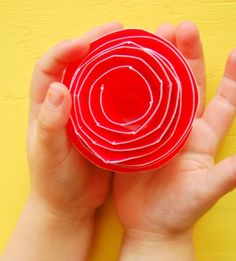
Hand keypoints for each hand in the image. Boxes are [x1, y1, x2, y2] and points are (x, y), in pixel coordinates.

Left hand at [27, 22, 121, 220]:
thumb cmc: (53, 183)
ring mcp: (88, 115)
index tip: (84, 44)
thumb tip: (60, 88)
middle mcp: (67, 105)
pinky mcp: (106, 127)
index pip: (50, 68)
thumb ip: (52, 125)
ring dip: (114, 61)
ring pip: (99, 79)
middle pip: (77, 65)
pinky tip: (143, 80)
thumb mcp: (49, 156)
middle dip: (95, 43)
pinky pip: (117, 101)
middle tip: (118, 30)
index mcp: (46, 107)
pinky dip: (128, 87)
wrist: (70, 207)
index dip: (64, 50)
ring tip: (134, 46)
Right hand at [113, 22, 235, 239]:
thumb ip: (232, 173)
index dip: (231, 77)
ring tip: (153, 37)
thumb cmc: (181, 211)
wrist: (150, 228)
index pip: (222, 101)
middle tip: (179, 28)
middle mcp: (180, 130)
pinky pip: (131, 110)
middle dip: (187, 56)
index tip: (234, 51)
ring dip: (157, 66)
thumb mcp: (207, 190)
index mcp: (202, 137)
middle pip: (188, 86)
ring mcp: (155, 133)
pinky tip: (121, 72)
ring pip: (158, 92)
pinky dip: (127, 91)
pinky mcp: (133, 140)